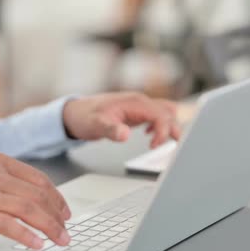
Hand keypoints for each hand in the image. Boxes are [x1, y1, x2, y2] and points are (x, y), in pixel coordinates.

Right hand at [0, 153, 70, 248]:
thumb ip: (13, 183)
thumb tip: (46, 202)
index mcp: (0, 162)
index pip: (39, 180)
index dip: (57, 198)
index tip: (65, 213)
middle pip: (37, 196)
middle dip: (57, 216)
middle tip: (66, 231)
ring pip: (28, 210)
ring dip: (48, 227)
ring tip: (59, 239)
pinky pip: (9, 225)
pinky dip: (27, 236)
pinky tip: (37, 244)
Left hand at [63, 92, 180, 148]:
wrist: (76, 112)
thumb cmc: (86, 116)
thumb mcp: (96, 125)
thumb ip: (111, 130)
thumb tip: (125, 135)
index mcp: (134, 102)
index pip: (161, 115)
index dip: (163, 131)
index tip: (154, 146)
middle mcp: (140, 102)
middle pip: (169, 113)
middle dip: (173, 130)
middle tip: (170, 148)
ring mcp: (140, 106)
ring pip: (166, 112)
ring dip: (170, 126)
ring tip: (167, 143)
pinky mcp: (138, 112)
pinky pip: (158, 115)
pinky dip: (161, 126)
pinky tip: (151, 137)